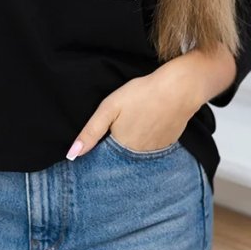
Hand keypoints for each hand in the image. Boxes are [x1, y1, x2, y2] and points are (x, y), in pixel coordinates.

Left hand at [64, 73, 192, 159]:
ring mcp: (156, 152)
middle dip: (116, 150)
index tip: (100, 142)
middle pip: (122, 158)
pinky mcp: (168, 144)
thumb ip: (90, 132)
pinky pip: (152, 149)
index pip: (105, 160)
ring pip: (138, 154)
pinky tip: (148, 127)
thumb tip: (72, 155)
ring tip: (134, 126)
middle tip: (119, 128)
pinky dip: (148, 142)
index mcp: (121, 148)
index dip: (100, 152)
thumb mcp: (109, 108)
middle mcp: (139, 156)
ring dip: (133, 147)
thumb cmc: (141, 94)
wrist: (179, 89)